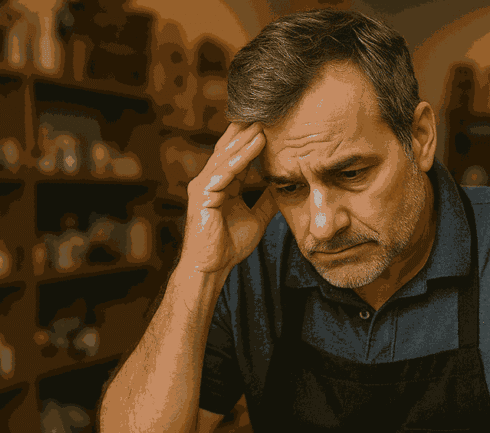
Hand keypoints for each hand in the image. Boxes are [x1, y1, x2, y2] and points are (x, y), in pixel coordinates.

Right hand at [182, 122, 278, 273]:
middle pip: (230, 148)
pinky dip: (242, 157)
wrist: (211, 268)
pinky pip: (225, 171)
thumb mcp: (256, 218)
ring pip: (228, 155)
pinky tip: (256, 143)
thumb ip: (266, 201)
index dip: (252, 137)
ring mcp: (204, 186)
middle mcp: (209, 180)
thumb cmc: (228, 246)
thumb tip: (285, 188)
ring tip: (265, 120)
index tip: (271, 121)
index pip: (237, 154)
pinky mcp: (203, 195)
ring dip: (247, 137)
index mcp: (220, 184)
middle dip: (247, 128)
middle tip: (266, 107)